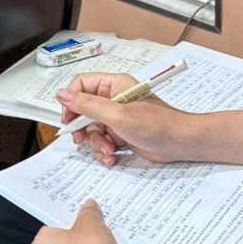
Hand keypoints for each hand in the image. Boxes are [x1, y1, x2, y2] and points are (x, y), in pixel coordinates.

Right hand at [57, 73, 195, 165]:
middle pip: (83, 111)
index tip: (69, 119)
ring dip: (96, 143)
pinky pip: (103, 141)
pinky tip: (112, 157)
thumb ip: (87, 105)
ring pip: (92, 129)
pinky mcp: (122, 133)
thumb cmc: (156, 124)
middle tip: (82, 140)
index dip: (71, 102)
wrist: (180, 143)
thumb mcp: (117, 115)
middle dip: (83, 129)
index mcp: (114, 85)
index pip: (81, 85)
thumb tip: (62, 95)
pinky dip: (104, 151)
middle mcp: (114, 99)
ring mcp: (118, 117)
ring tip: (109, 150)